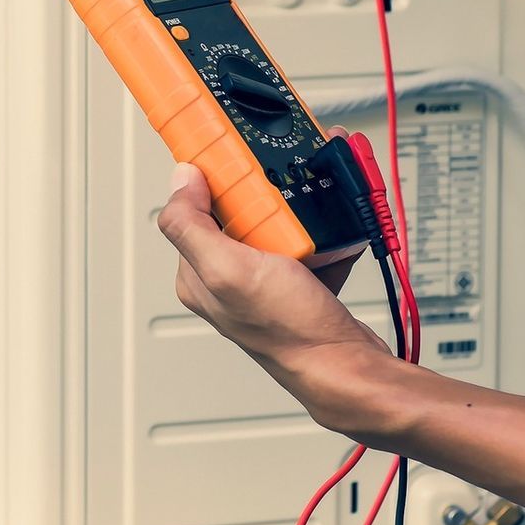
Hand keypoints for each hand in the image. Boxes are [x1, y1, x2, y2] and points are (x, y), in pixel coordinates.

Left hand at [156, 163, 391, 430]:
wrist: (346, 366)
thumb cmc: (290, 330)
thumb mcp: (229, 270)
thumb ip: (191, 225)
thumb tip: (178, 180)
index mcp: (197, 274)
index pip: (193, 209)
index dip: (215, 179)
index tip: (240, 158)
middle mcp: (228, 278)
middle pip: (239, 211)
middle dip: (267, 191)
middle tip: (286, 188)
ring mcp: (264, 282)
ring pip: (277, 224)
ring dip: (301, 208)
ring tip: (316, 203)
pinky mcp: (298, 285)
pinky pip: (309, 243)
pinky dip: (325, 232)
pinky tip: (336, 227)